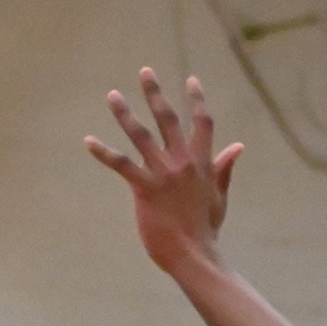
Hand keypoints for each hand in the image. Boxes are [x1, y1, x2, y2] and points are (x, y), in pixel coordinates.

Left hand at [86, 69, 243, 273]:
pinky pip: (122, 164)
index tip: (191, 80)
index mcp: (203, 163)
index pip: (203, 123)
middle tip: (145, 71)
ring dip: (125, 113)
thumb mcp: (219, 196)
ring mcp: (163, 174)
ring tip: (112, 95)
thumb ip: (224, 169)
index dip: (197, 100)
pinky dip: (104, 152)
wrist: (194, 254)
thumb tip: (238, 146)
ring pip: (141, 135)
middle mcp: (183, 162)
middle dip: (156, 93)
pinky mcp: (145, 189)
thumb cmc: (206, 228)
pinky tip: (88, 141)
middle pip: (168, 119)